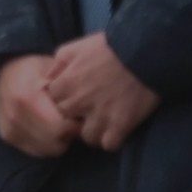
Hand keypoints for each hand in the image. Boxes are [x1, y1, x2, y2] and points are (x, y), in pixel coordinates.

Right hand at [0, 53, 77, 157]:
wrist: (1, 72)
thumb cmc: (33, 68)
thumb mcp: (52, 67)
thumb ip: (67, 85)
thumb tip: (85, 103)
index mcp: (27, 98)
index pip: (61, 128)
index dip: (76, 124)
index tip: (80, 113)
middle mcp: (15, 117)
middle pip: (56, 143)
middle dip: (70, 134)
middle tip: (73, 119)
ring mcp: (10, 129)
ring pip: (49, 150)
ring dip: (60, 141)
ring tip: (61, 122)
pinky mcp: (8, 137)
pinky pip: (38, 152)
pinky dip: (48, 144)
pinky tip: (49, 128)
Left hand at [44, 33, 161, 150]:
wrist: (145, 52)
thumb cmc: (111, 47)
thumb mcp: (77, 46)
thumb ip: (59, 63)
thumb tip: (47, 80)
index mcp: (67, 83)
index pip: (53, 101)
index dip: (65, 99)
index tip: (76, 96)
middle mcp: (80, 102)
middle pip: (67, 120)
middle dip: (76, 116)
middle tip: (91, 110)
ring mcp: (100, 115)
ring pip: (87, 137)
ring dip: (94, 132)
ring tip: (105, 123)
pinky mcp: (121, 125)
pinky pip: (109, 145)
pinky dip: (112, 141)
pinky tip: (117, 131)